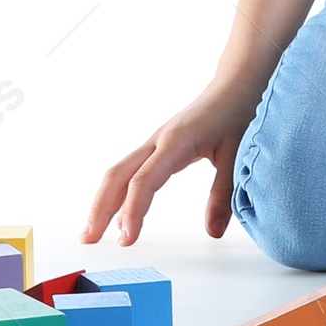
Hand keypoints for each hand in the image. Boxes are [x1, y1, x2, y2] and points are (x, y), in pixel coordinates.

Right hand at [82, 81, 261, 248]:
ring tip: (92, 231)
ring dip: (103, 201)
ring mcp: (156, 143)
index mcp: (176, 142)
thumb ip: (224, 195)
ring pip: (120, 172)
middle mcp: (158, 141)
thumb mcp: (236, 156)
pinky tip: (119, 214)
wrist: (235, 86)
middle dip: (101, 208)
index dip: (132, 211)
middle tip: (89, 239)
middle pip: (118, 175)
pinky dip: (118, 192)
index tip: (126, 239)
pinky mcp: (159, 147)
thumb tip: (213, 232)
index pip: (144, 181)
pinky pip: (131, 170)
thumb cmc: (236, 114)